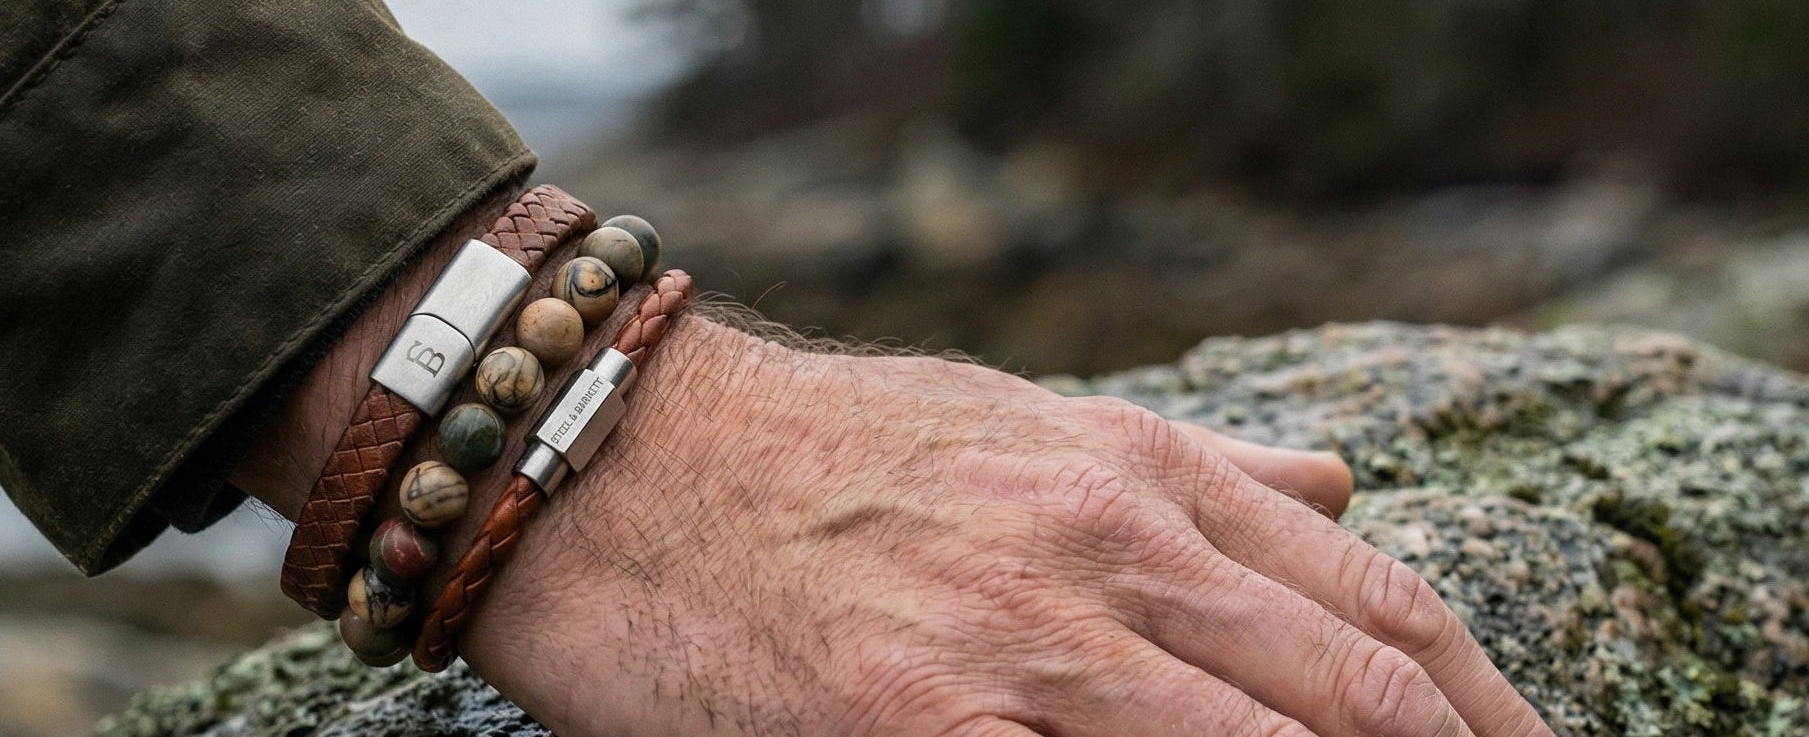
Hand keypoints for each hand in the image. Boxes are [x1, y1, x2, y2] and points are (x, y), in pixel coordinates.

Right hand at [456, 317, 1552, 736]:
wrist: (620, 464)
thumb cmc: (819, 448)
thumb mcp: (1022, 421)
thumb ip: (1187, 468)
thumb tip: (1333, 497)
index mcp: (1138, 477)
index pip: (1374, 606)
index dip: (1483, 705)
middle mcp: (1106, 556)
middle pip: (1352, 699)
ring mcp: (1022, 653)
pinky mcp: (921, 730)